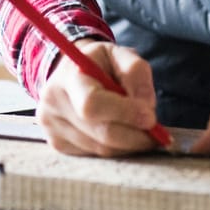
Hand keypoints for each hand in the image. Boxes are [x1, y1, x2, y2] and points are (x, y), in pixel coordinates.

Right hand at [34, 40, 163, 156]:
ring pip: (101, 149)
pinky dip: (115, 148)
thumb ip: (136, 72)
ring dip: (129, 144)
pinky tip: (120, 133)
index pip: (92, 104)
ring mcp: (52, 127)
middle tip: (157, 132)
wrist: (70, 72)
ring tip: (140, 130)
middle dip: (135, 136)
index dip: (124, 114)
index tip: (151, 118)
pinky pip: (95, 155)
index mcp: (68, 77)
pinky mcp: (57, 144)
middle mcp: (53, 104)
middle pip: (101, 133)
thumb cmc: (99, 64)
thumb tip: (147, 106)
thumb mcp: (119, 54)